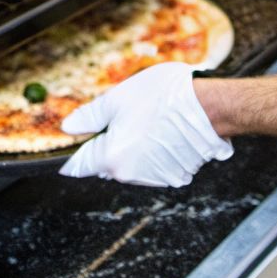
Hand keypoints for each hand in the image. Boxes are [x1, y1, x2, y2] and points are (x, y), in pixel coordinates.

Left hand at [58, 62, 232, 186]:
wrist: (208, 106)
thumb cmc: (162, 98)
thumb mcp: (116, 99)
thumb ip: (89, 117)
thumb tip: (68, 128)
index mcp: (111, 158)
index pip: (80, 165)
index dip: (74, 153)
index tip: (75, 146)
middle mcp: (130, 175)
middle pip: (106, 164)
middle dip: (107, 145)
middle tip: (121, 118)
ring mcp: (154, 179)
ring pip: (130, 165)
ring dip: (130, 149)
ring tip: (146, 121)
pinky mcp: (174, 176)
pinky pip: (152, 167)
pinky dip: (152, 154)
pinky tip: (162, 131)